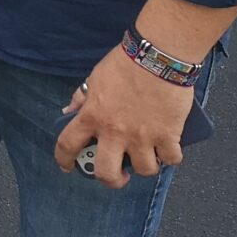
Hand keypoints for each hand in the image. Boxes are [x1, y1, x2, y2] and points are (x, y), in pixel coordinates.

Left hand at [56, 42, 194, 186]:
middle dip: (110, 180)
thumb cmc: (125, 64)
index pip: (68, 145)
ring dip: (145, 167)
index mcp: (92, 116)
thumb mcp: (94, 78)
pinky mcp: (168, 135)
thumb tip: (68, 111)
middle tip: (117, 174)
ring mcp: (142, 136)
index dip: (64, 159)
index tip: (68, 167)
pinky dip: (171, 157)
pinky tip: (168, 150)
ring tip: (147, 156)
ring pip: (144, 170)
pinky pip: (171, 159)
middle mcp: (115, 131)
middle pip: (105, 172)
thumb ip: (81, 97)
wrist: (158, 57)